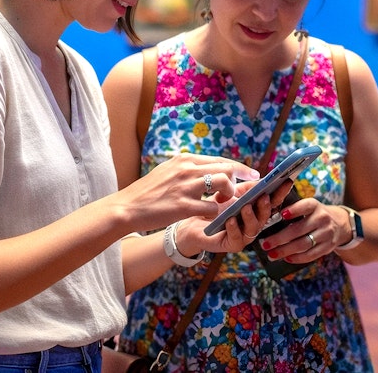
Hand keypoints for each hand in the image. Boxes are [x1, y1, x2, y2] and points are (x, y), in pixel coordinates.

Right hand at [115, 152, 259, 233]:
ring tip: (226, 202)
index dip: (238, 167)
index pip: (220, 160)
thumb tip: (207, 167)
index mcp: (184, 160)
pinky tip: (214, 216)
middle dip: (243, 178)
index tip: (251, 173)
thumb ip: (187, 168)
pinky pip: (212, 207)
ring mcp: (185, 187)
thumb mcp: (168, 170)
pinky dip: (217, 212)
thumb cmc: (148, 191)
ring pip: (223, 183)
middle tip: (250, 187)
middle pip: (226, 168)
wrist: (127, 207)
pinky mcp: (183, 206)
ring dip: (230, 194)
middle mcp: (187, 169)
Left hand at [177, 179, 293, 254]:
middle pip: (266, 216)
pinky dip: (234, 228)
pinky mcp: (232, 245)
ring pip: (254, 228)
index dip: (280, 192)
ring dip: (250, 217)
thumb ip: (247, 187)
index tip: (286, 181)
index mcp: (257, 210)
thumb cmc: (216, 206)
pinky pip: (237, 238)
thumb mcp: (233, 193)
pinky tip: (230, 220)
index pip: (272, 201)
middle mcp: (254, 223)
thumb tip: (262, 178)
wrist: (194, 222)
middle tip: (264, 196)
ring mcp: (245, 235)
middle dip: (266, 206)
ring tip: (245, 207)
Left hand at [255, 196, 346, 263]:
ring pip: (303, 244)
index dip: (294, 210)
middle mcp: (322, 218)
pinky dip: (297, 258)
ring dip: (285, 251)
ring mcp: (326, 233)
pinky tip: (286, 258)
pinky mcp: (328, 247)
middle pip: (298, 230)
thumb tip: (270, 220)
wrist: (340, 224)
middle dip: (279, 238)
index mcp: (315, 206)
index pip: (305, 206)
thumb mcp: (309, 207)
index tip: (281, 215)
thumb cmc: (315, 215)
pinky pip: (311, 255)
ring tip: (272, 254)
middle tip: (265, 244)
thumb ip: (294, 211)